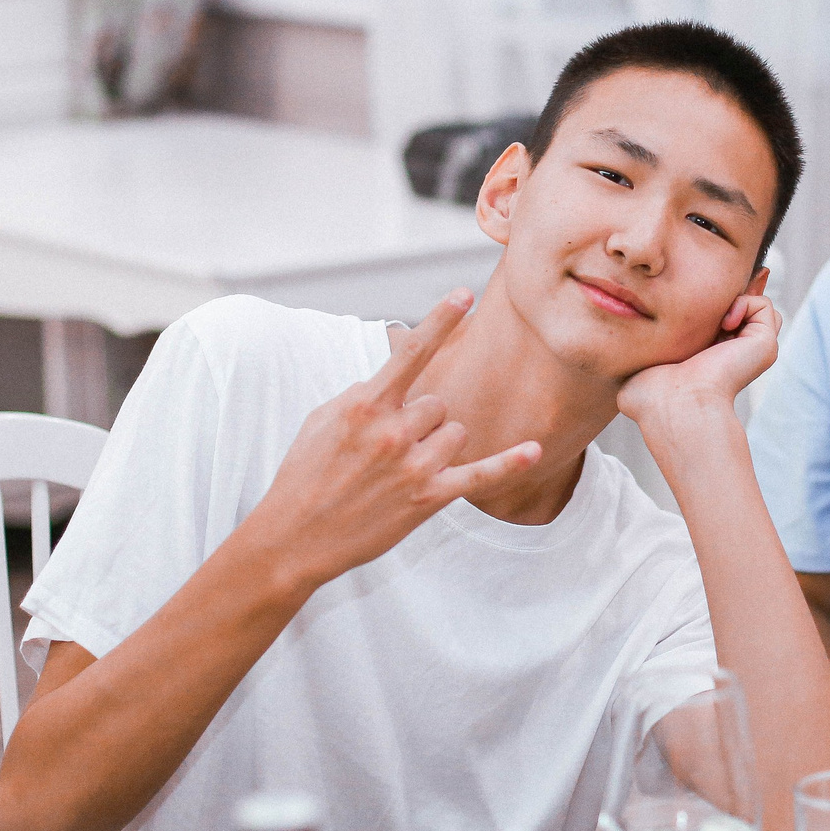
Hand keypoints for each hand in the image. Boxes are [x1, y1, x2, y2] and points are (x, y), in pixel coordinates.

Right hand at [239, 290, 541, 584]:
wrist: (295, 536)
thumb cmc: (305, 474)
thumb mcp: (323, 419)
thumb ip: (363, 395)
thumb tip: (395, 379)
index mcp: (365, 405)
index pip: (411, 352)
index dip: (440, 320)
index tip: (464, 294)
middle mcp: (393, 431)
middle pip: (438, 402)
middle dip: (421, 420)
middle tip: (387, 449)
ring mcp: (414, 466)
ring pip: (456, 432)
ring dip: (438, 445)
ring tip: (402, 469)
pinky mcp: (430, 498)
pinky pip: (480, 474)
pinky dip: (509, 462)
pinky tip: (534, 449)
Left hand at [616, 293, 780, 443]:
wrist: (675, 407)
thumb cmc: (651, 392)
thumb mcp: (640, 355)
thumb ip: (637, 338)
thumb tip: (624, 314)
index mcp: (708, 355)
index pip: (718, 315)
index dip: (709, 296)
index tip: (692, 285)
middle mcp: (733, 351)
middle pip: (742, 306)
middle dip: (728, 289)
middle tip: (708, 287)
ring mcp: (752, 348)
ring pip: (757, 304)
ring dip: (735, 297)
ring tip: (715, 316)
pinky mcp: (764, 344)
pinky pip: (764, 305)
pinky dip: (745, 302)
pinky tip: (724, 322)